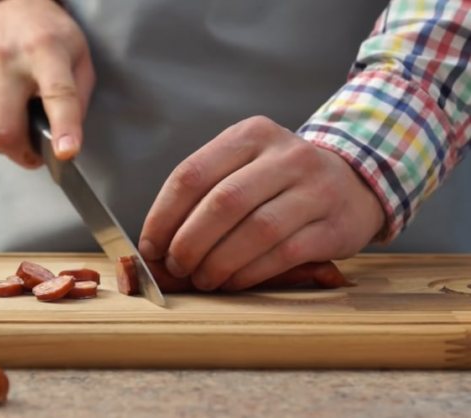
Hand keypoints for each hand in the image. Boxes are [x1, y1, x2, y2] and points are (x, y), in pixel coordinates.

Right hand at [0, 0, 94, 167]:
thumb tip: (66, 140)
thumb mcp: (78, 56)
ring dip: (12, 138)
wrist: (1, 5)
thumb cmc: (48, 35)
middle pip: (7, 129)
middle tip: (39, 153)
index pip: (57, 93)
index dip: (63, 128)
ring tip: (23, 114)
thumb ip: (78, 97)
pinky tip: (5, 103)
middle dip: (25, 154)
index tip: (66, 152)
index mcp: (46, 51)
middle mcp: (6, 59)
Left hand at [139, 116, 385, 291]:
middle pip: (223, 202)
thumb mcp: (245, 168)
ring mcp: (315, 188)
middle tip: (176, 267)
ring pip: (255, 230)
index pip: (192, 174)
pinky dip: (249, 273)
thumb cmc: (281, 182)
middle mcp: (286, 155)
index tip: (151, 246)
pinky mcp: (334, 225)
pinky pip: (283, 253)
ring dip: (219, 263)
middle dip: (189, 242)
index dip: (164, 215)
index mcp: (251, 134)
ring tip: (202, 279)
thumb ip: (204, 196)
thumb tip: (156, 244)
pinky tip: (232, 282)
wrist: (353, 183)